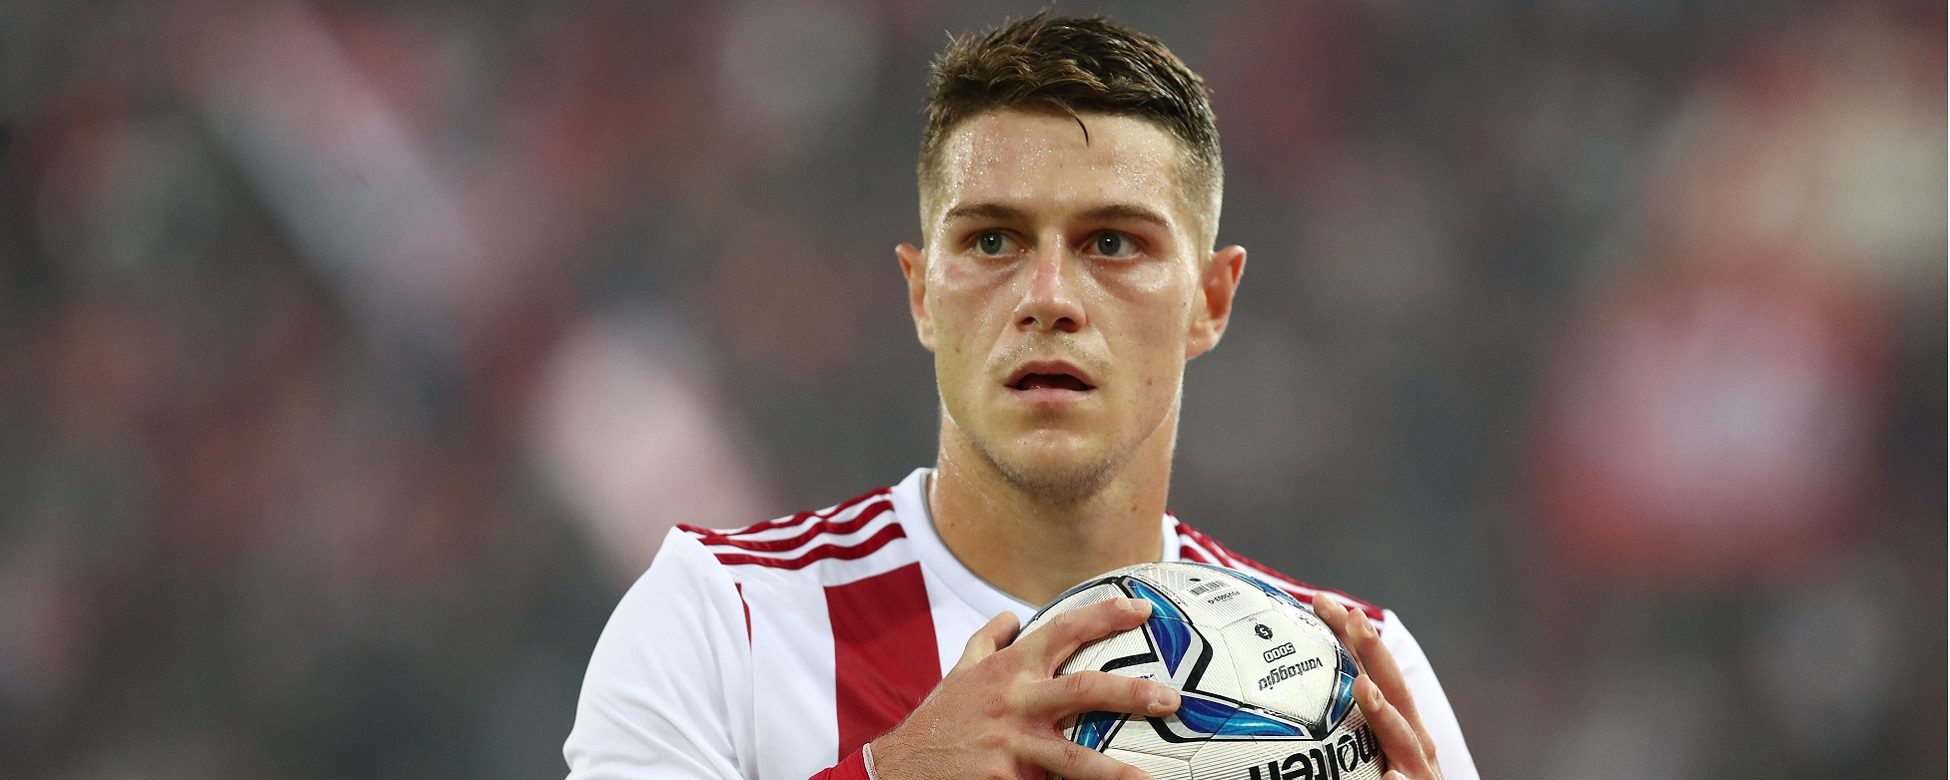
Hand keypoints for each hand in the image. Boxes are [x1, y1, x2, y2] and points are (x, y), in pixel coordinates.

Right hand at [869, 597, 1180, 779]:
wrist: (900, 768)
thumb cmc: (940, 719)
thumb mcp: (958, 672)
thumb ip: (986, 642)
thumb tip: (1008, 616)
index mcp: (1008, 669)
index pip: (1063, 630)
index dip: (1105, 615)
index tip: (1144, 610)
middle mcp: (1013, 702)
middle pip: (1081, 690)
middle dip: (1130, 693)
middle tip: (1171, 698)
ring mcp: (1009, 745)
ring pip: (1072, 758)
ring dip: (1114, 771)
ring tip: (1149, 779)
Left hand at [1311, 592, 1441, 779]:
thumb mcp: (1368, 748)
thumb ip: (1343, 723)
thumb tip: (1286, 694)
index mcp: (1398, 722)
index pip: (1372, 670)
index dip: (1349, 636)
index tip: (1320, 601)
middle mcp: (1414, 738)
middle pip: (1393, 688)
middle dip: (1373, 652)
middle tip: (1351, 616)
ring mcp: (1419, 768)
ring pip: (1404, 738)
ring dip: (1384, 713)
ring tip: (1364, 690)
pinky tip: (1391, 775)